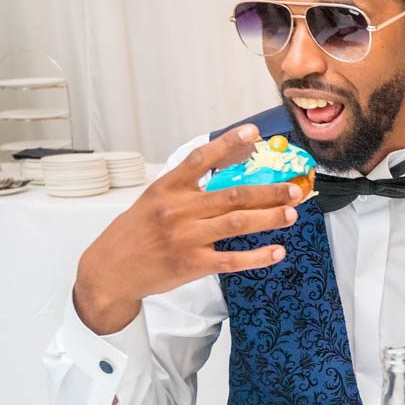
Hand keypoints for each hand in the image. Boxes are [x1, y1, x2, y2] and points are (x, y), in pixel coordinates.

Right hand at [72, 124, 302, 333]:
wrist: (110, 271)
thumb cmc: (136, 232)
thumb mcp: (154, 200)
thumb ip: (187, 185)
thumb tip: (228, 163)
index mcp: (166, 189)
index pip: (200, 159)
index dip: (228, 144)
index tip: (254, 132)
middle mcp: (177, 210)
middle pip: (231, 195)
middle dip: (268, 191)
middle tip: (294, 189)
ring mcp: (185, 238)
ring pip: (236, 224)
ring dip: (268, 218)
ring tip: (292, 214)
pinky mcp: (191, 265)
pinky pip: (232, 260)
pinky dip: (258, 257)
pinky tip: (277, 252)